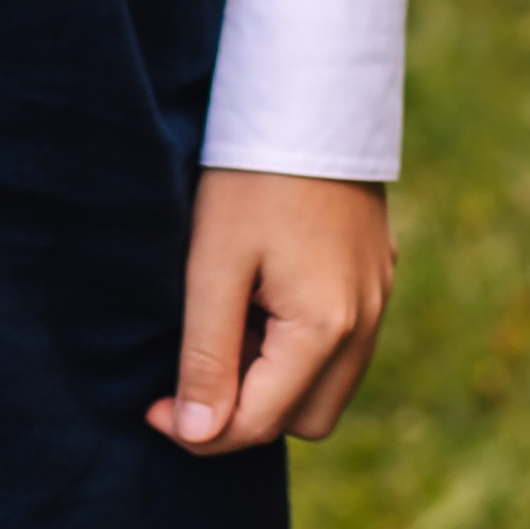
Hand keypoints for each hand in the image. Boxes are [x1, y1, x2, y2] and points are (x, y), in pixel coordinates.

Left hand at [152, 171, 394, 455]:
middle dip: (247, 409)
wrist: (310, 92)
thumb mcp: (214, 264)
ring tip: (229, 317)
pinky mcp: (376, 273)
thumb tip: (196, 437)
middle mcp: (365, 325)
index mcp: (327, 330)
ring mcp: (378, 298)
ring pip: (325, 385)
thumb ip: (207, 356)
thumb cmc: (253, 176)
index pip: (261, 424)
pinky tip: (260, 293)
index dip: (201, 430)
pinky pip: (340, 342)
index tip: (151, 408)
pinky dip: (297, 344)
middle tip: (197, 356)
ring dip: (274, 377)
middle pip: (303, 419)